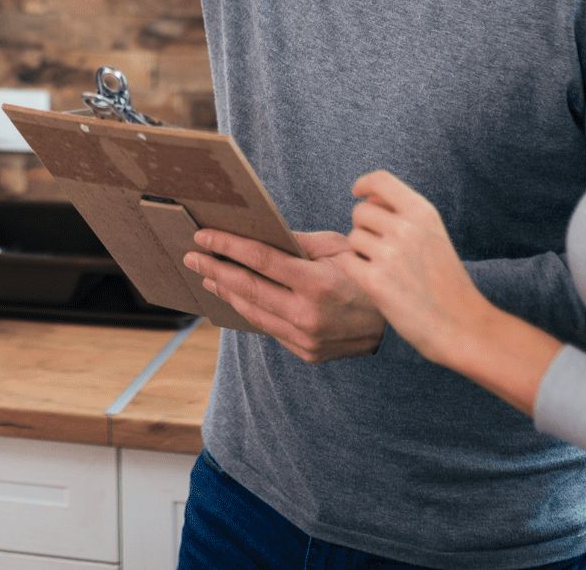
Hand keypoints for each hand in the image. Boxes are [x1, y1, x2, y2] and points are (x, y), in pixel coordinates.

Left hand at [183, 228, 387, 361]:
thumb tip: (260, 233)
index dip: (227, 246)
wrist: (394, 324)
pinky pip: (269, 328)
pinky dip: (249, 310)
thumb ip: (299, 242)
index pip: (260, 260)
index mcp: (317, 284)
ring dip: (225, 292)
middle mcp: (308, 315)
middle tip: (191, 256)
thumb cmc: (365, 275)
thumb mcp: (339, 248)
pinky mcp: (306, 353)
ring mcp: (306, 339)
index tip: (203, 235)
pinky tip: (235, 297)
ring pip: (253, 312)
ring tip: (207, 276)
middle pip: (248, 288)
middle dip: (215, 269)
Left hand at [339, 171, 484, 369]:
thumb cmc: (447, 283)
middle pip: (360, 212)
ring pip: (353, 238)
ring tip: (387, 270)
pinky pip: (347, 262)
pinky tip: (377, 283)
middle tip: (382, 251)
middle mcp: (406, 228)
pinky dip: (356, 271)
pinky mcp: (375, 280)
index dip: (364, 184)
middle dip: (364, 228)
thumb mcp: (434, 237)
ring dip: (362, 252)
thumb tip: (367, 198)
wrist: (464, 326)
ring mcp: (390, 254)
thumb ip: (403, 214)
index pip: (380, 180)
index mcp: (423, 213)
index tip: (358, 193)